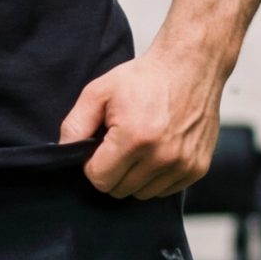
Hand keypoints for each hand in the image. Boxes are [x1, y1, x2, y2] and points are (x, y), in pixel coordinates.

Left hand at [61, 46, 225, 199]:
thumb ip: (75, 124)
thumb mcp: (100, 92)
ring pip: (142, 194)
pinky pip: (165, 191)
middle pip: (119, 190)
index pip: (99, 179)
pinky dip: (157, 177)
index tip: (100, 147)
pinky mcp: (198, 168)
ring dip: (135, 176)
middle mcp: (161, 156)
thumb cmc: (146, 77)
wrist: (191, 66)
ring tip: (140, 146)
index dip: (93, 164)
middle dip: (113, 171)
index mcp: (134, 138)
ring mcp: (183, 164)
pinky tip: (158, 151)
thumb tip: (63, 151)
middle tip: (120, 144)